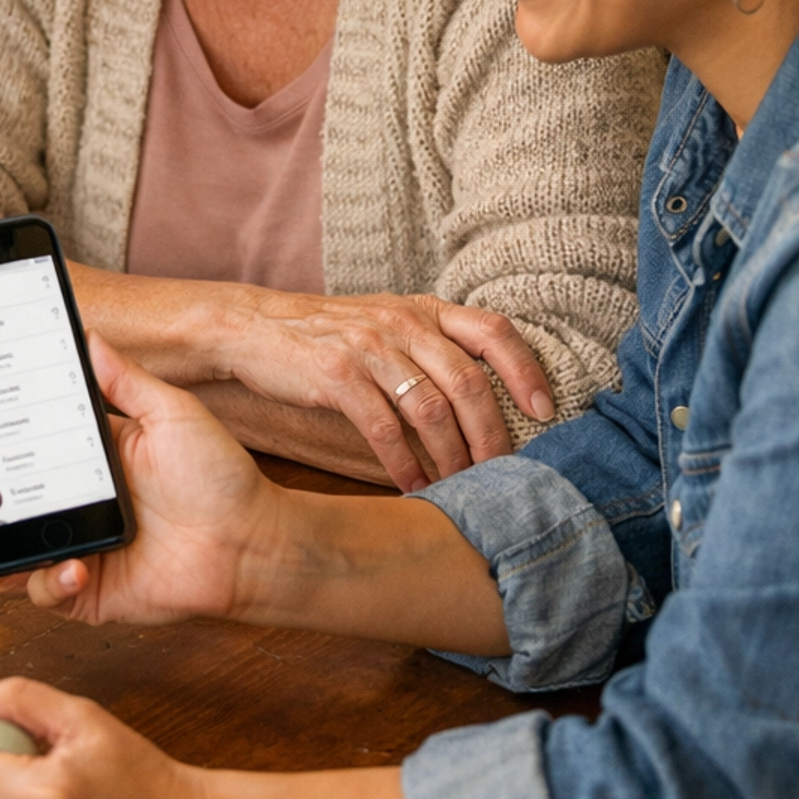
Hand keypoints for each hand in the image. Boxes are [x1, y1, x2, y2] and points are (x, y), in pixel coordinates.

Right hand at [0, 333, 287, 625]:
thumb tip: (85, 334)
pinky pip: (38, 590)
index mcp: (74, 450)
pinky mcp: (80, 589)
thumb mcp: (171, 412)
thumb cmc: (219, 478)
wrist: (254, 544)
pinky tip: (65, 565)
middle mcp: (59, 497)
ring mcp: (63, 545)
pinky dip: (41, 580)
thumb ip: (123, 379)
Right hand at [202, 287, 553, 488]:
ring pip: (431, 410)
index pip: (493, 331)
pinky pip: (383, 428)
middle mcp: (402, 321)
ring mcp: (369, 345)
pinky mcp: (335, 373)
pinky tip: (412, 486)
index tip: (545, 411)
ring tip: (458, 488)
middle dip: (493, 436)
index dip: (526, 370)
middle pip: (468, 382)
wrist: (252, 328)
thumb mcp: (385, 325)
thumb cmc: (327, 336)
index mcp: (423, 309)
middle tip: (503, 474)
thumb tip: (485, 401)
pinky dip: (403, 464)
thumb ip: (430, 348)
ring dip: (452, 458)